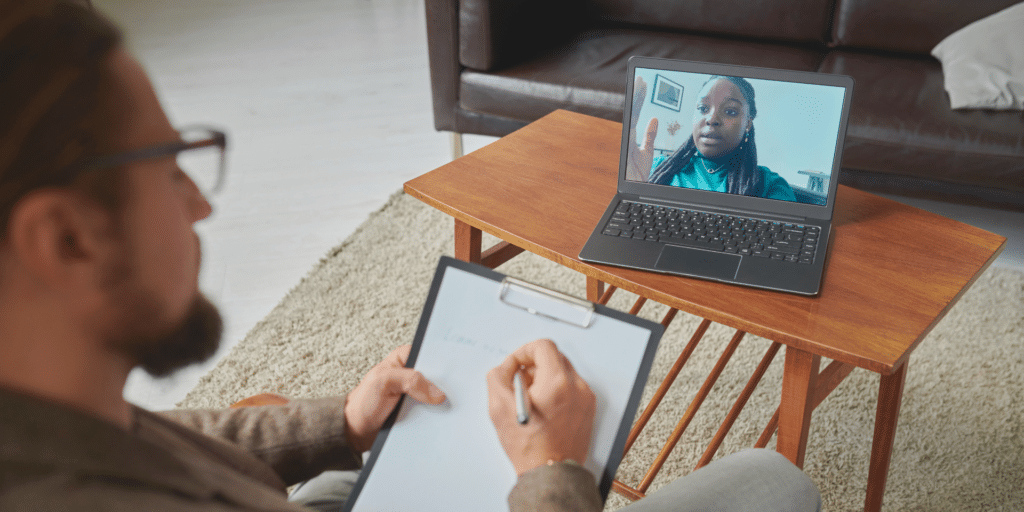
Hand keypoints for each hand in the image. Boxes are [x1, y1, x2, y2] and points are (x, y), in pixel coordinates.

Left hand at [344, 344, 445, 452]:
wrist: (356, 431)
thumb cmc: (363, 403)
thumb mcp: (383, 382)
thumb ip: (409, 380)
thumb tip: (436, 391)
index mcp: (402, 359)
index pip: (429, 354)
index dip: (440, 364)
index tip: (451, 375)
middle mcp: (410, 373)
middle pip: (435, 375)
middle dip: (442, 384)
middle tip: (450, 393)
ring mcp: (414, 392)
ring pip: (435, 393)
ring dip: (439, 402)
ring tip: (447, 408)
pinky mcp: (416, 408)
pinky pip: (431, 409)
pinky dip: (435, 414)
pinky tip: (440, 419)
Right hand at [487, 339, 595, 474]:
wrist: (550, 473)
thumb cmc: (530, 447)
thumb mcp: (499, 407)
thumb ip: (498, 376)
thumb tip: (506, 367)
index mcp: (557, 382)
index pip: (543, 346)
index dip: (524, 351)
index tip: (515, 364)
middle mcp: (576, 387)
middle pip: (554, 357)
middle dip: (533, 366)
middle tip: (519, 383)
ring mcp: (585, 398)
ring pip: (562, 372)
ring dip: (544, 379)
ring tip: (530, 400)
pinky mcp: (587, 409)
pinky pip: (570, 388)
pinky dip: (556, 391)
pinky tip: (543, 409)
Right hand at [626, 76, 658, 181]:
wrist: (638, 192)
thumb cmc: (639, 176)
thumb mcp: (646, 153)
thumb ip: (649, 136)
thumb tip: (654, 119)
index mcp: (630, 138)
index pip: (635, 114)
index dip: (638, 98)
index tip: (642, 82)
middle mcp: (628, 141)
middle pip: (633, 114)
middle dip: (637, 96)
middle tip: (642, 79)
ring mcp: (629, 148)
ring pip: (633, 122)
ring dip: (637, 104)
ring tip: (641, 85)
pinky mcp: (634, 158)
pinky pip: (641, 142)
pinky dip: (647, 130)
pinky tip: (654, 118)